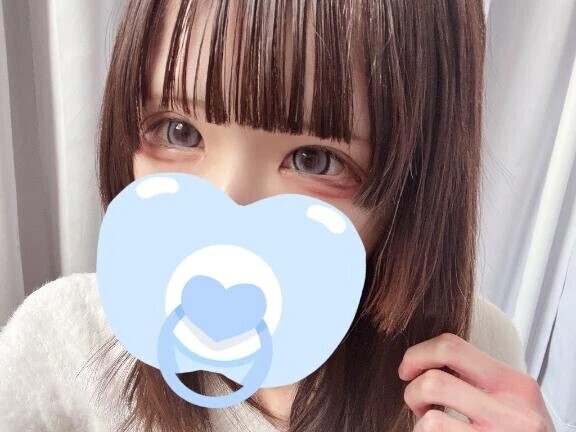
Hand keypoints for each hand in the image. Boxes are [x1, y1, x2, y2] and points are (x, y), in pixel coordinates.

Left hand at [398, 332, 555, 430]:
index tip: (407, 370)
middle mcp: (512, 410)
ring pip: (431, 419)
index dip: (418, 354)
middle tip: (418, 403)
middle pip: (434, 381)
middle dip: (413, 391)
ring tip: (431, 426)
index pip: (452, 346)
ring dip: (419, 423)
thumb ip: (480, 380)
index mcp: (514, 383)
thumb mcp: (512, 401)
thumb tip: (426, 361)